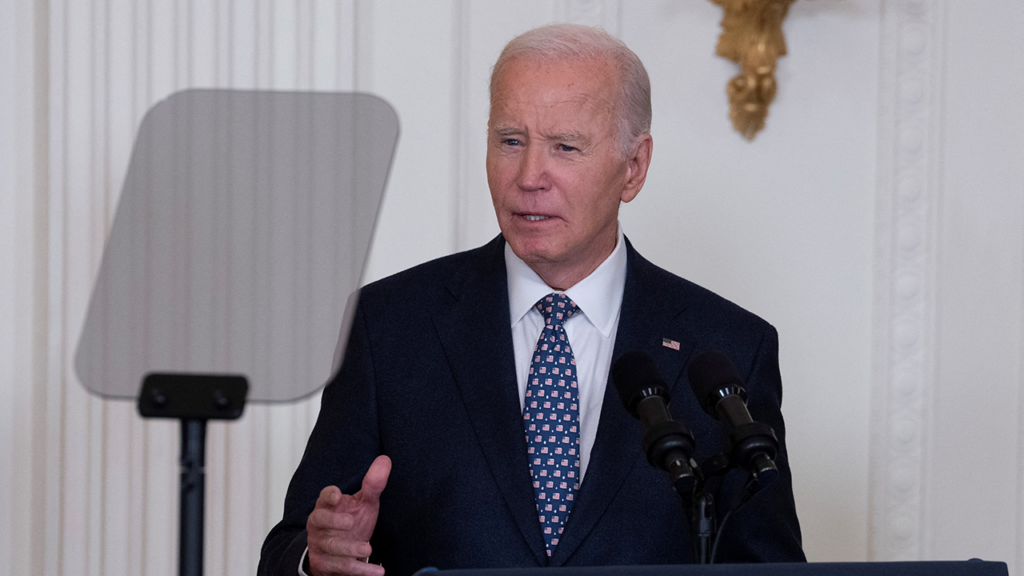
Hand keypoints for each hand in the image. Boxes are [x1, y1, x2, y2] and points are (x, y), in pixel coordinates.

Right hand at [306, 455, 391, 575]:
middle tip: (349, 521)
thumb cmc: (350, 521)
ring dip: (349, 549)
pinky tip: (377, 572)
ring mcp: (321, 545)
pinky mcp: (326, 564)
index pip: (324, 497)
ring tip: (367, 549)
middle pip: (319, 521)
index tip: (338, 495)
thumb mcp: (363, 503)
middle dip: (332, 521)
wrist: (338, 551)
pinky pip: (341, 568)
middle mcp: (320, 525)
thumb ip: (373, 484)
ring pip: (331, 547)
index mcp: (327, 506)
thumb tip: (385, 460)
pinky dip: (360, 571)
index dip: (329, 495)